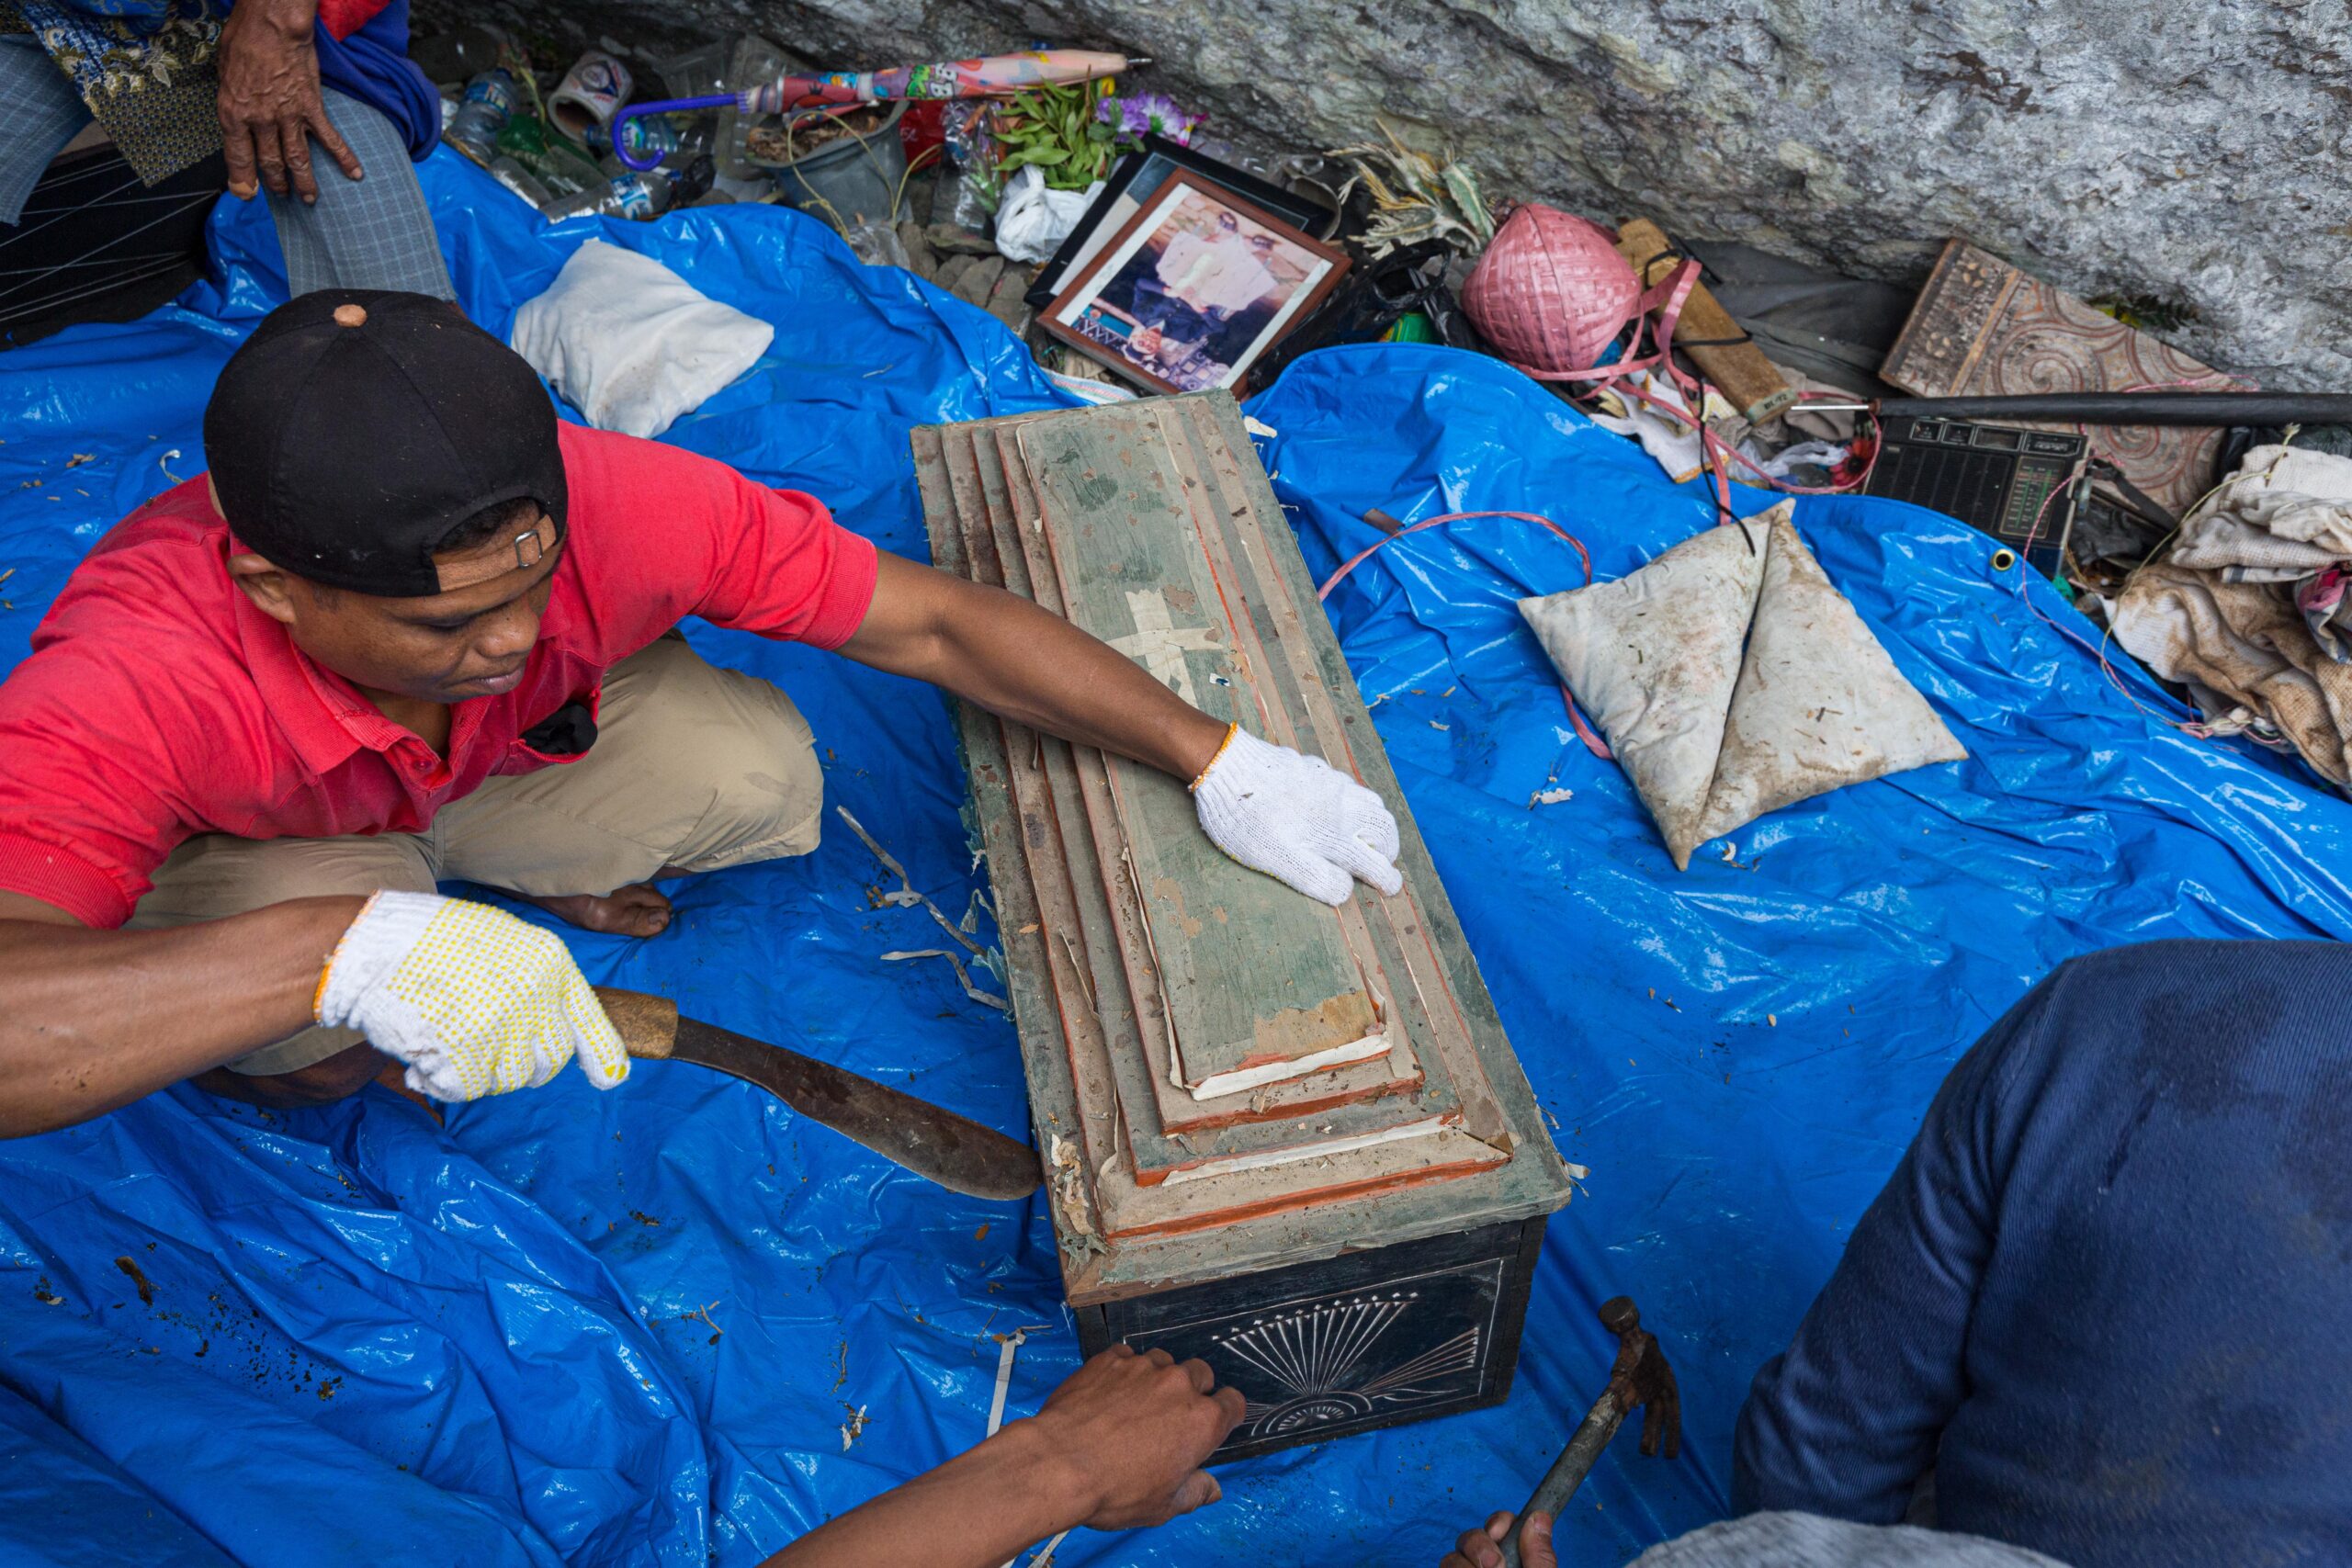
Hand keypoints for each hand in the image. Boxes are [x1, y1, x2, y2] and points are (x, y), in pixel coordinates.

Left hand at [216, 0, 362, 201]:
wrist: (272, 24)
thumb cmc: (244, 40)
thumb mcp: (224, 73)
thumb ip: (233, 101)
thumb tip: (239, 118)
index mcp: (234, 113)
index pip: (238, 157)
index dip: (242, 180)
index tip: (246, 194)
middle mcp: (261, 121)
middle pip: (270, 163)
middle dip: (275, 183)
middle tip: (280, 195)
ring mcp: (289, 117)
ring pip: (298, 159)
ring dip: (304, 182)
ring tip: (309, 198)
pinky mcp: (312, 108)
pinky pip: (330, 139)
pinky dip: (344, 157)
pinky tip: (355, 173)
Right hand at [314, 891, 629, 1100]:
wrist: (370, 947)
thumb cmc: (429, 942)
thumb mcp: (500, 943)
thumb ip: (532, 983)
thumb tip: (549, 1030)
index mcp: (550, 964)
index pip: (589, 1019)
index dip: (603, 1054)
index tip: (613, 1078)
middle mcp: (537, 997)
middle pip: (549, 1061)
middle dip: (520, 1064)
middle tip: (481, 1044)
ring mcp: (504, 1029)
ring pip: (507, 1079)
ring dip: (477, 1070)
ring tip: (444, 1035)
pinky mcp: (468, 1056)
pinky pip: (467, 1089)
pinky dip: (443, 1081)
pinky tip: (423, 1052)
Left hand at [1022, 1345, 1246, 1530]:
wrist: (1059, 1463)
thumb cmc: (1115, 1490)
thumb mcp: (1163, 1506)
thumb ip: (1194, 1493)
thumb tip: (1212, 1490)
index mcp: (1202, 1422)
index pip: (1234, 1403)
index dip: (1225, 1414)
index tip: (1211, 1425)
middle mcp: (1179, 1385)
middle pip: (1201, 1374)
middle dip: (1192, 1391)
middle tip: (1170, 1416)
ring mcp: (1143, 1367)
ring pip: (1163, 1360)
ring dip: (1157, 1378)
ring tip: (1135, 1404)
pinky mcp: (1110, 1359)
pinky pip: (1126, 1356)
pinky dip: (1123, 1370)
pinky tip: (1108, 1394)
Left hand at [1191, 726, 1404, 904]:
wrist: (1226, 766)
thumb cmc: (1247, 819)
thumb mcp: (1276, 859)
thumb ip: (1315, 878)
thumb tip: (1346, 890)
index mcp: (1333, 835)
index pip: (1374, 862)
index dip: (1386, 879)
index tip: (1391, 888)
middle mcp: (1341, 807)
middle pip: (1383, 828)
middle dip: (1389, 849)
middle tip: (1382, 861)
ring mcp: (1331, 784)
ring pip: (1372, 803)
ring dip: (1377, 823)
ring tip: (1367, 836)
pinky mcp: (1316, 768)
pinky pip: (1352, 785)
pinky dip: (1359, 802)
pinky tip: (1341, 806)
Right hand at [1441, 1510, 1553, 1567]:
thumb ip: (1540, 1557)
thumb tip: (1540, 1516)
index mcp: (1516, 1562)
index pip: (1501, 1526)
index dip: (1499, 1522)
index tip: (1500, 1531)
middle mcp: (1491, 1566)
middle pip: (1471, 1537)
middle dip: (1478, 1545)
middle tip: (1495, 1566)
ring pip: (1451, 1558)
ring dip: (1462, 1565)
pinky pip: (1442, 1567)